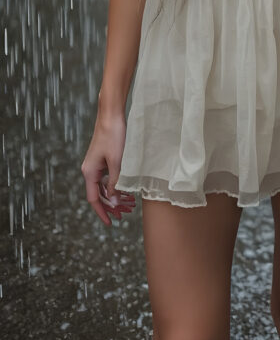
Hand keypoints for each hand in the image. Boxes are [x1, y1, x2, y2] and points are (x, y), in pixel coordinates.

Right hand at [81, 111, 135, 226]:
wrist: (111, 115)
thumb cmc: (113, 136)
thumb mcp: (116, 162)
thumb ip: (115, 183)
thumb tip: (114, 202)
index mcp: (89, 172)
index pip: (94, 199)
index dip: (102, 213)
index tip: (111, 224)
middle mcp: (90, 170)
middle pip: (100, 194)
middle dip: (112, 206)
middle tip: (126, 215)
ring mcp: (96, 165)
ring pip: (105, 186)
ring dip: (116, 196)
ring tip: (130, 204)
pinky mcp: (103, 159)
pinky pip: (108, 177)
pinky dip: (117, 185)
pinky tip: (127, 189)